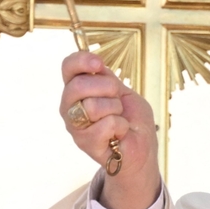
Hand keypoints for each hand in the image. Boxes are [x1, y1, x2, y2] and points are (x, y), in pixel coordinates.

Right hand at [60, 51, 160, 208]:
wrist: (141, 147)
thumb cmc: (131, 118)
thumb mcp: (122, 91)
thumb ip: (106, 78)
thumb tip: (95, 65)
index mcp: (77, 89)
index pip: (68, 66)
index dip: (82, 61)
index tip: (99, 65)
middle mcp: (70, 106)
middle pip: (77, 85)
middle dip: (107, 88)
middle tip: (116, 100)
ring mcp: (75, 126)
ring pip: (92, 106)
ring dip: (115, 110)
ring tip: (117, 118)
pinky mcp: (85, 143)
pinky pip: (107, 124)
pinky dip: (121, 127)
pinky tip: (119, 133)